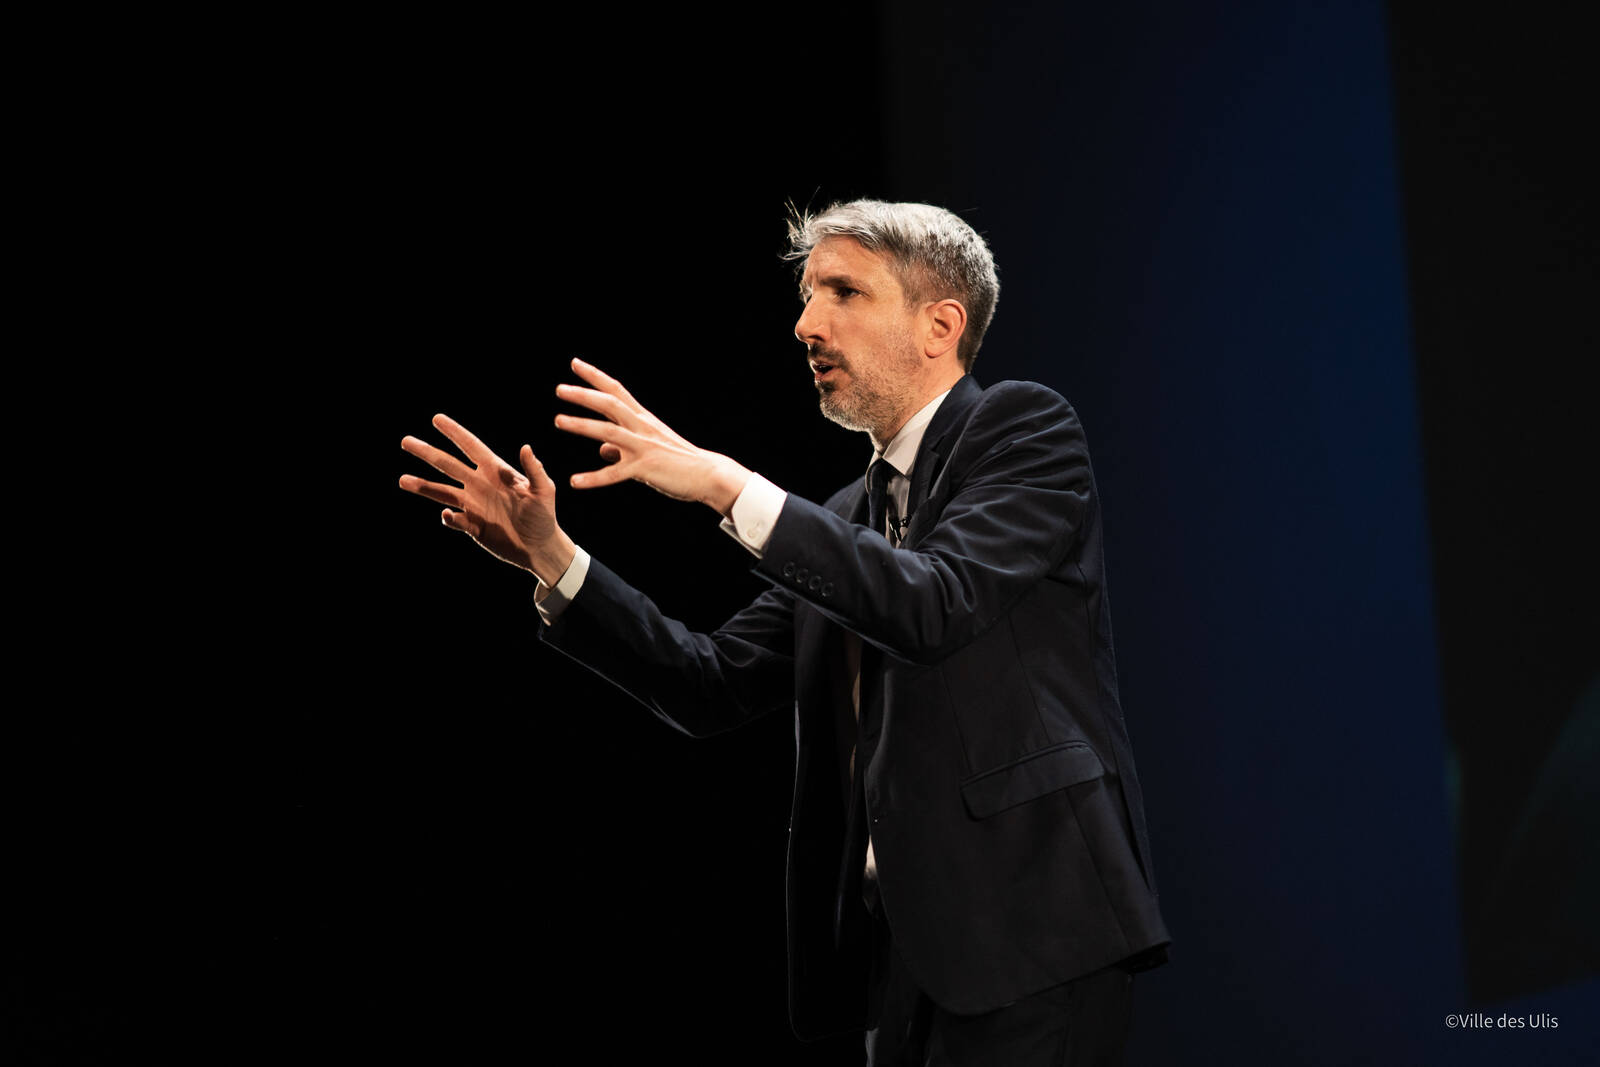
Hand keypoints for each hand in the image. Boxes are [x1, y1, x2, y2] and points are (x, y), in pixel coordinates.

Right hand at [399, 414, 575, 583]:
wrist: (540, 547)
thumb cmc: (545, 516)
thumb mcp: (544, 491)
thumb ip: (534, 470)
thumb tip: (526, 447)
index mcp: (496, 471)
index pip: (471, 447)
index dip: (455, 433)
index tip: (436, 419)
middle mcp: (480, 484)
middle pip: (448, 465)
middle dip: (428, 453)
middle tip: (406, 441)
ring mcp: (474, 505)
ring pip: (442, 492)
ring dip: (423, 486)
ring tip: (402, 480)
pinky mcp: (472, 526)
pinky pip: (454, 520)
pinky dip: (448, 518)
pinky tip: (446, 515)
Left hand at [554, 358, 750, 515]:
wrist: (707, 474)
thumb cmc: (679, 460)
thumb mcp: (649, 447)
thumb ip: (621, 448)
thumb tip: (602, 450)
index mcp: (643, 419)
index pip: (616, 391)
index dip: (595, 376)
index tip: (574, 364)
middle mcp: (642, 428)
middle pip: (609, 404)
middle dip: (583, 395)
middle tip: (560, 389)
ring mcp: (643, 447)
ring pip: (608, 431)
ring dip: (582, 425)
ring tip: (559, 421)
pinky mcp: (645, 468)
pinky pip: (614, 474)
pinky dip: (593, 478)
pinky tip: (575, 482)